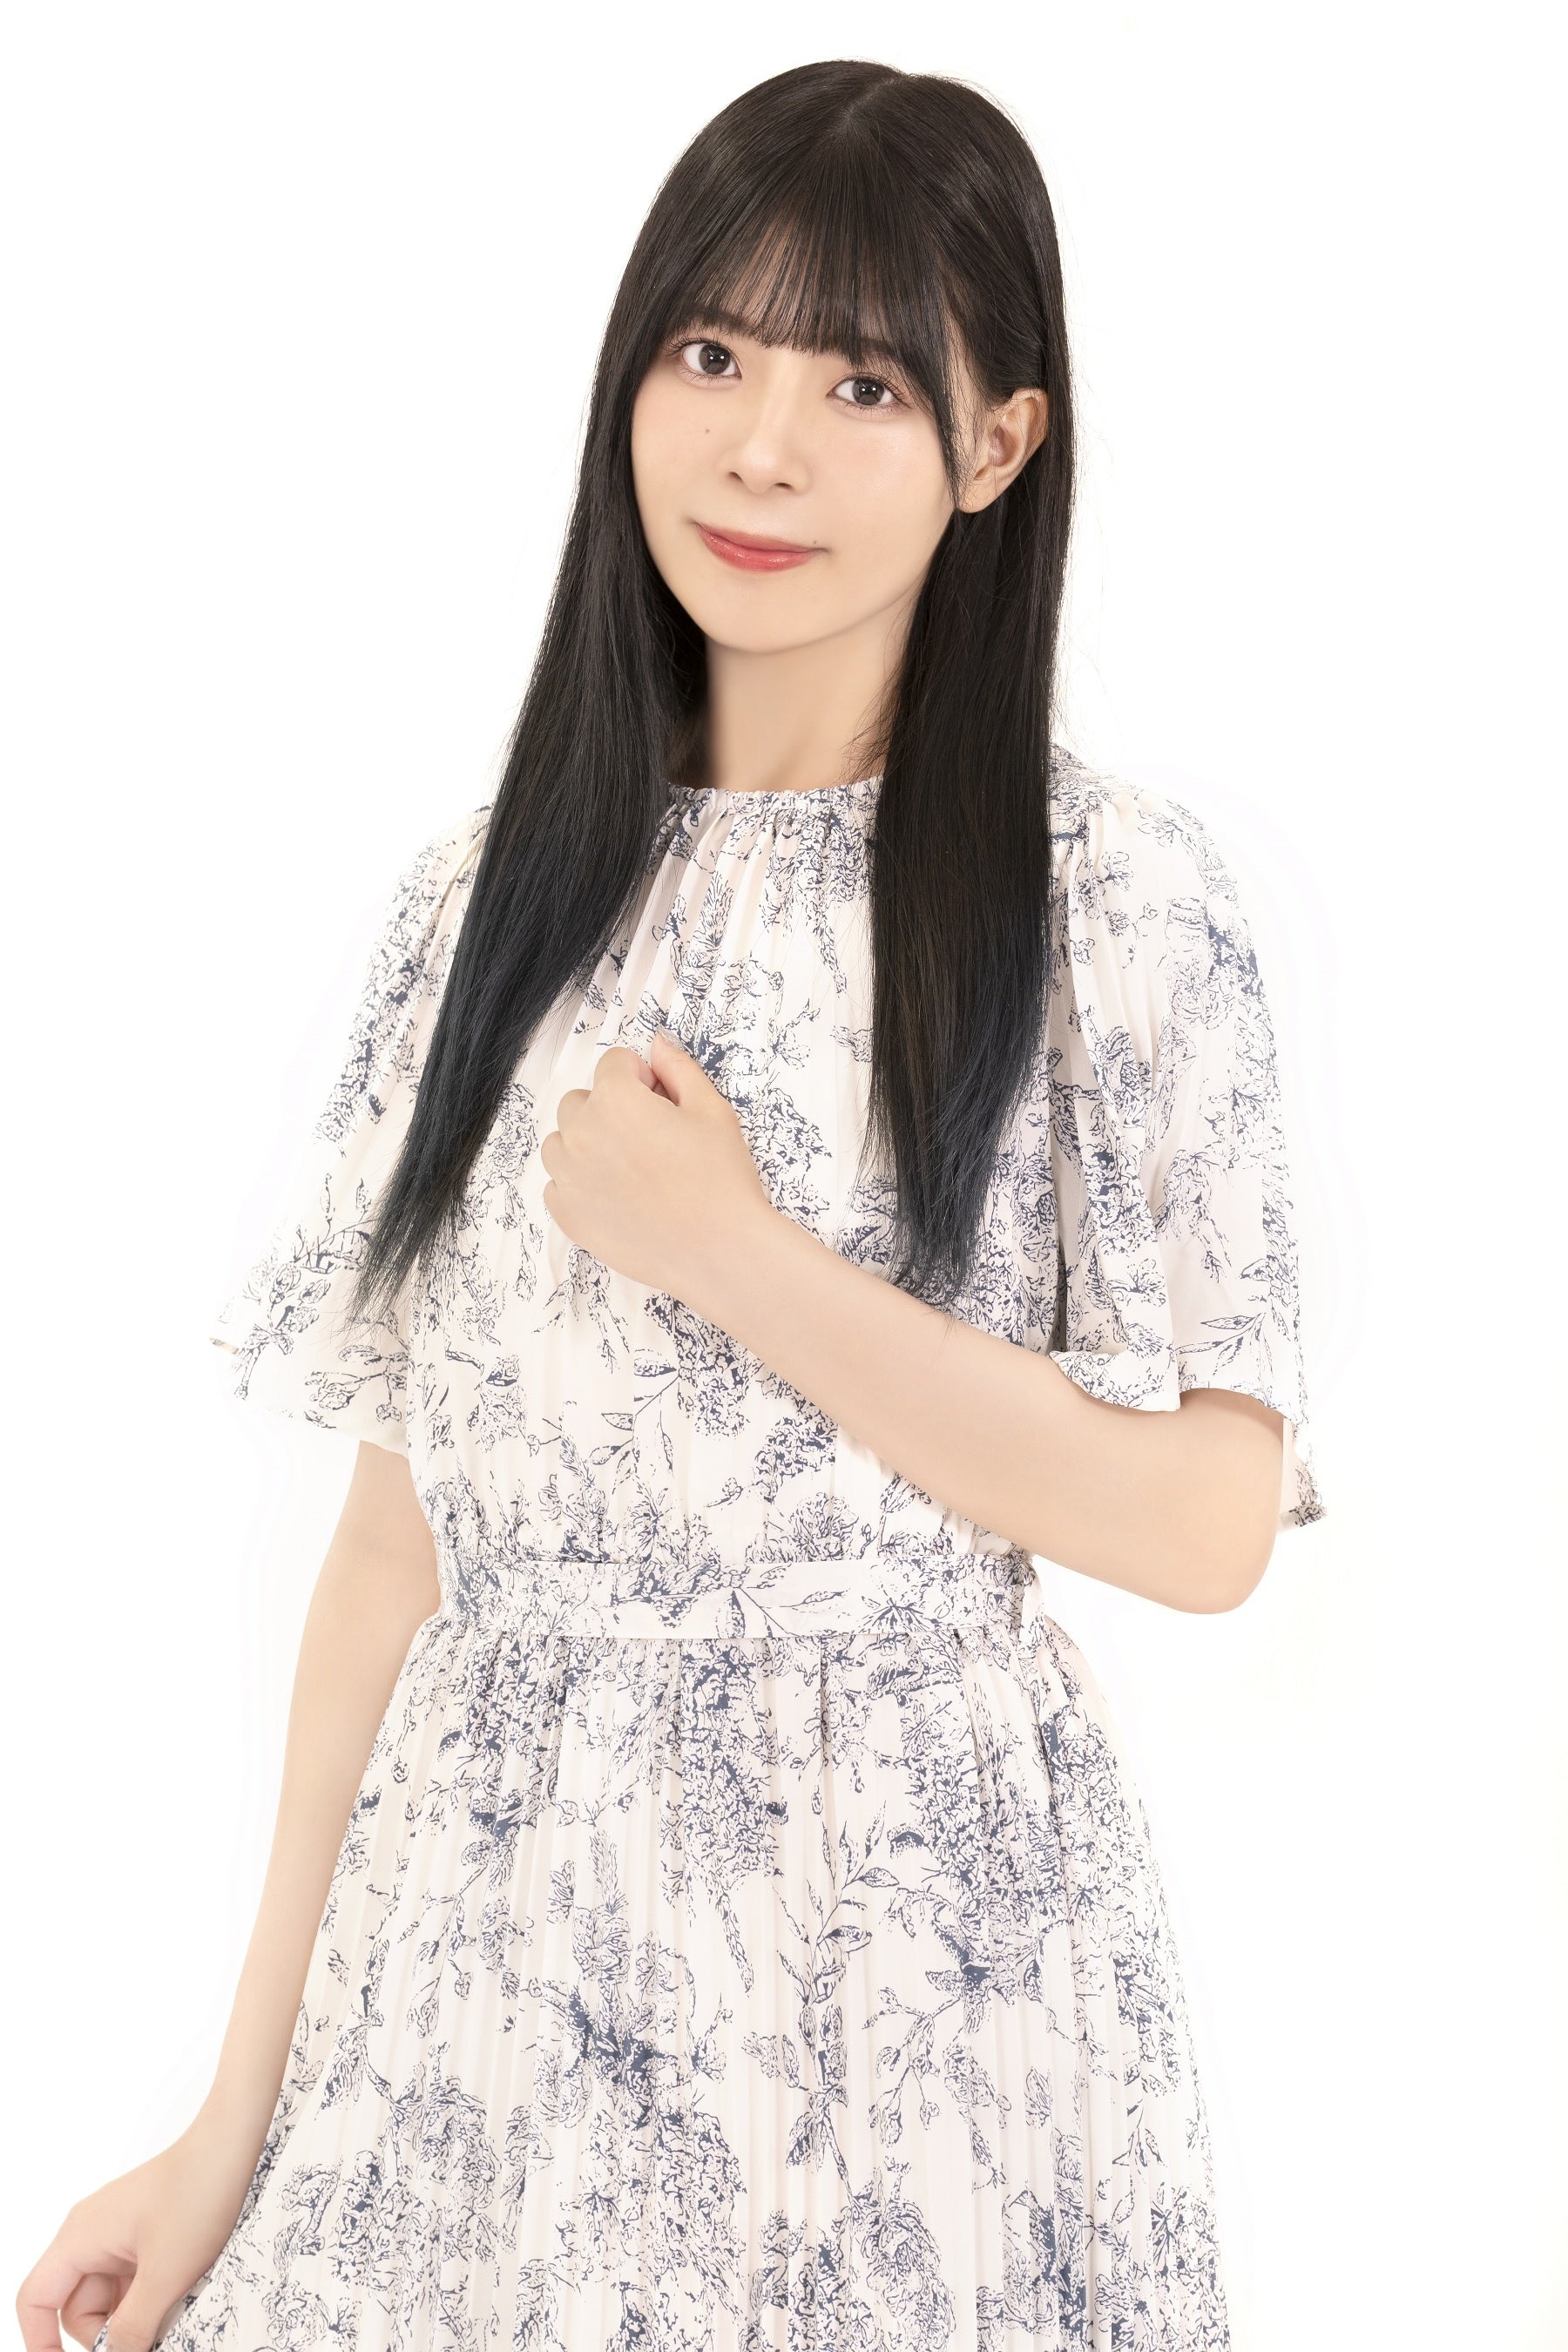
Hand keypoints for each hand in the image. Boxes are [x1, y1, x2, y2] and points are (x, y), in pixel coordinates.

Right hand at [14, 2116, 259, 2351]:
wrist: (235, 2142)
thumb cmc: (199, 2191)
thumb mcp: (165, 2275)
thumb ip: (132, 2329)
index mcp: (80, 2237)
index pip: (36, 2300)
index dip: (41, 2342)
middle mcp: (92, 2233)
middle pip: (76, 2306)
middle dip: (103, 2334)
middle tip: (143, 2343)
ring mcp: (119, 2233)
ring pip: (109, 2297)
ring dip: (131, 2319)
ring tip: (168, 2322)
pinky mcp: (146, 2234)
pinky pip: (133, 2281)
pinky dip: (149, 2300)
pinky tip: (177, 2305)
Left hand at [540, 1028, 773, 1299]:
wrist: (719, 1251)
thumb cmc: (721, 1179)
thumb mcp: (712, 1110)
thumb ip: (678, 1069)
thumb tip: (657, 1044)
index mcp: (615, 1099)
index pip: (614, 1064)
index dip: (643, 1079)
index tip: (664, 1105)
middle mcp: (581, 1133)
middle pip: (581, 1102)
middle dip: (610, 1109)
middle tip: (651, 1140)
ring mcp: (568, 1176)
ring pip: (562, 1142)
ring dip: (587, 1145)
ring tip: (631, 1169)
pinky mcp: (567, 1215)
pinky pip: (559, 1184)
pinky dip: (580, 1184)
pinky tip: (619, 1197)